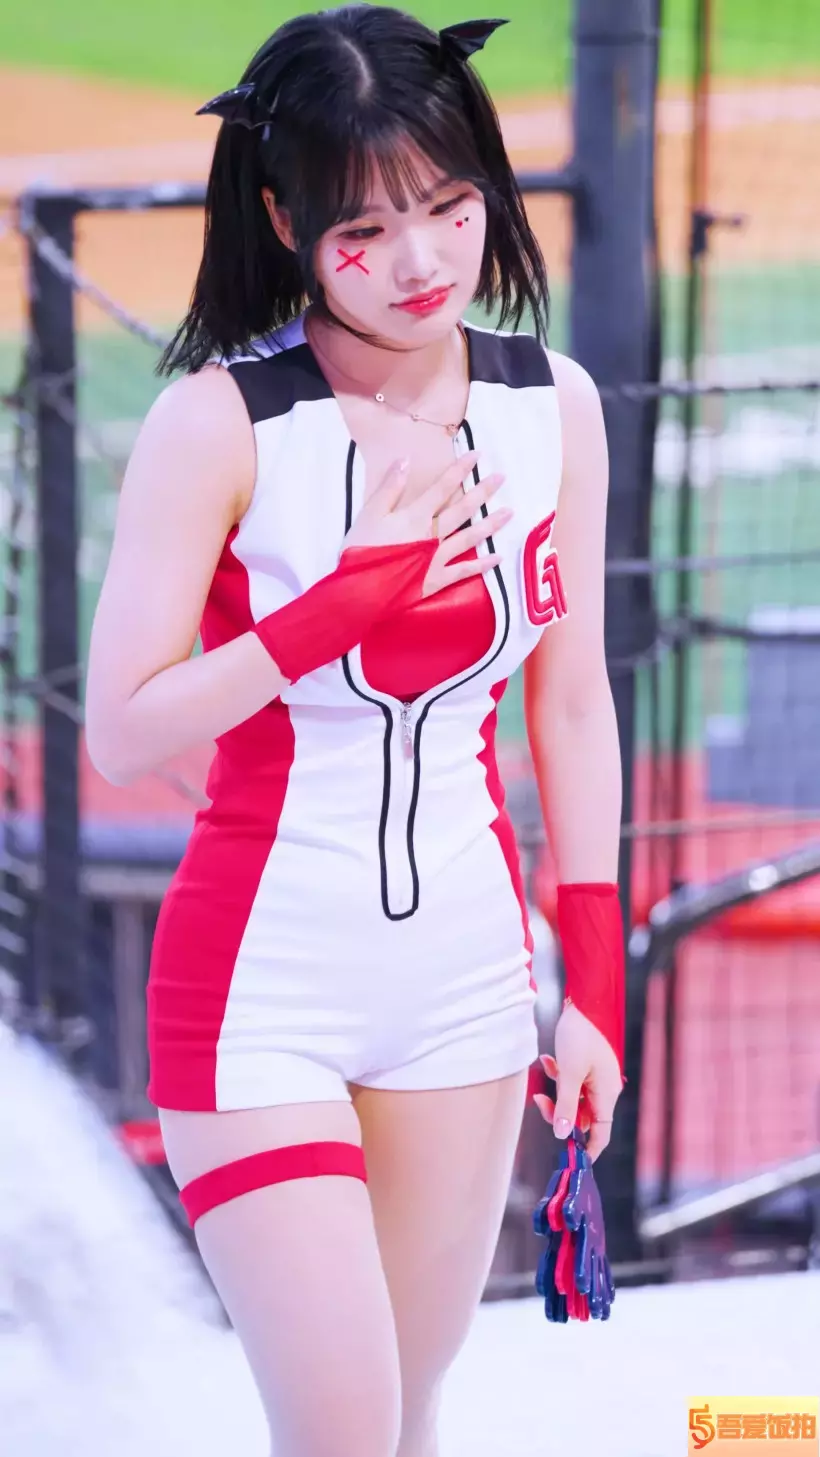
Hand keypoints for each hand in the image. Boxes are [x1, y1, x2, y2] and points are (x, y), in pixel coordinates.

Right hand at [344, 455, 511, 598]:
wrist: (362, 590)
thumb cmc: (361, 550)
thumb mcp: (369, 514)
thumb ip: (389, 488)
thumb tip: (405, 461)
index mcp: (415, 516)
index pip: (442, 487)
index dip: (460, 470)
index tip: (477, 455)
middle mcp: (432, 534)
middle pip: (462, 509)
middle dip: (483, 492)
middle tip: (502, 478)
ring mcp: (437, 558)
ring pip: (469, 537)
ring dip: (490, 524)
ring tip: (509, 513)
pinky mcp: (437, 580)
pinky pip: (464, 571)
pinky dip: (481, 565)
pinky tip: (497, 558)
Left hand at [533, 1002, 621, 1161]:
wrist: (583, 1001)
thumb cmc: (580, 1036)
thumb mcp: (569, 1074)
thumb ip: (566, 1106)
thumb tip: (564, 1136)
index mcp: (607, 1094)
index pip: (601, 1133)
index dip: (587, 1149)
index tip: (570, 1159)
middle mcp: (605, 1089)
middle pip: (582, 1116)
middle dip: (560, 1112)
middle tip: (541, 1102)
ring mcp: (596, 1078)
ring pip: (574, 1098)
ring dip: (557, 1091)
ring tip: (546, 1070)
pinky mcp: (586, 1066)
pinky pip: (572, 1082)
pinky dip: (559, 1076)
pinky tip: (548, 1061)